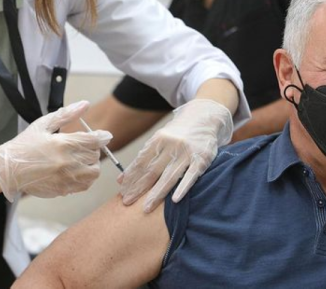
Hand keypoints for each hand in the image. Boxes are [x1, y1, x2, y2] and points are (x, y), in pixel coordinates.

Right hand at [0, 101, 111, 201]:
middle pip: (95, 155)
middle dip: (93, 149)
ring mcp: (65, 178)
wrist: (7, 169)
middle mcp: (67, 162)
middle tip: (84, 146)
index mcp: (62, 144)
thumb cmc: (24, 145)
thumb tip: (85, 104)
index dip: (102, 137)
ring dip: (92, 164)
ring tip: (82, 159)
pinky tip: (77, 171)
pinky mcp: (62, 190)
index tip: (104, 136)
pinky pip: (84, 185)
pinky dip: (86, 178)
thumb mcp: (43, 124)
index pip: (94, 140)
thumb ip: (66, 114)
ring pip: (94, 172)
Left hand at [118, 99, 232, 211]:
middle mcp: (172, 145)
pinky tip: (174, 200)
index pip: (141, 162)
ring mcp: (187, 152)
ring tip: (145, 208)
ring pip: (169, 176)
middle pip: (152, 171)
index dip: (131, 177)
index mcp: (159, 139)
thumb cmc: (178, 133)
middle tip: (127, 202)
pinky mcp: (202, 158)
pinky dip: (182, 188)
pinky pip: (191, 176)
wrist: (204, 116)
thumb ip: (144, 158)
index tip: (122, 191)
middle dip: (138, 188)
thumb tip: (121, 179)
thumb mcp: (160, 139)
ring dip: (156, 194)